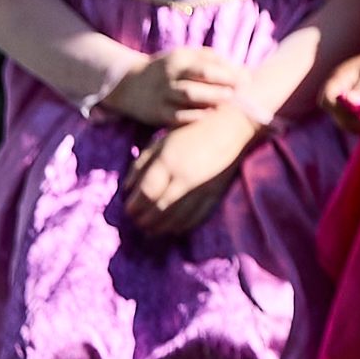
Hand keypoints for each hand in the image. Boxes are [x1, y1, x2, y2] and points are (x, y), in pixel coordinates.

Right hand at [99, 46, 240, 126]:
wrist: (130, 85)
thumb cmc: (170, 69)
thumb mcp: (187, 57)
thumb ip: (214, 61)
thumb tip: (245, 72)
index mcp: (180, 59)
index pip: (208, 67)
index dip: (230, 75)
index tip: (247, 81)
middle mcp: (170, 76)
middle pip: (199, 81)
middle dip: (221, 89)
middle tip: (239, 94)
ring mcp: (162, 95)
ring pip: (188, 98)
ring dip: (210, 101)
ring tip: (226, 104)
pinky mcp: (157, 113)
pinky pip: (177, 116)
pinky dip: (195, 117)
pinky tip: (209, 116)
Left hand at [118, 110, 252, 238]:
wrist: (232, 127)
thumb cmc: (191, 131)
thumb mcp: (161, 141)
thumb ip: (141, 164)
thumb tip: (127, 189)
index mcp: (168, 162)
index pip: (146, 193)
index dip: (134, 206)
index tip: (129, 210)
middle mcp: (184, 178)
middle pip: (159, 209)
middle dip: (145, 220)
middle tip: (137, 223)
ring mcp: (202, 188)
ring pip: (177, 218)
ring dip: (161, 228)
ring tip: (151, 230)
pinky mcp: (216, 193)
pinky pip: (198, 217)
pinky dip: (184, 226)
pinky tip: (175, 229)